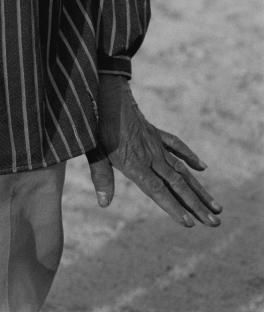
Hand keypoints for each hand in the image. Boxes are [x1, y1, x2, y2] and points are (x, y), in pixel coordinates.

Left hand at [86, 75, 220, 227]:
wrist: (104, 88)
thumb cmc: (94, 120)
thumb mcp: (92, 148)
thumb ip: (101, 175)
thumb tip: (103, 203)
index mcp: (133, 161)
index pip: (157, 190)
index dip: (172, 207)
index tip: (190, 223)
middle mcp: (149, 155)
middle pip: (176, 184)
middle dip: (196, 205)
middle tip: (216, 223)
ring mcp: (154, 143)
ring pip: (181, 169)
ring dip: (199, 188)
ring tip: (217, 206)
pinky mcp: (153, 131)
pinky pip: (175, 144)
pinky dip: (189, 155)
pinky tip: (201, 167)